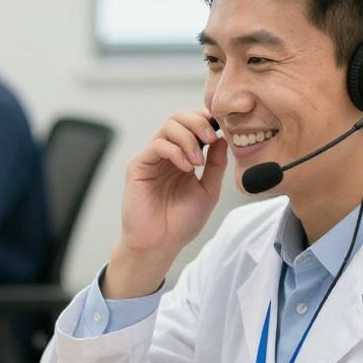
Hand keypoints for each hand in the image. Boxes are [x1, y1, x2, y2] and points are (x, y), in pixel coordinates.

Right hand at [105, 109, 226, 297]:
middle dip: (198, 123)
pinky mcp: (139, 166)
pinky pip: (158, 145)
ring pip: (168, 126)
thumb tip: (223, 138)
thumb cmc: (180, 223)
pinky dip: (175, 151)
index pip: (192, 125)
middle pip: (178, 117)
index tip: (222, 130)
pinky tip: (186, 168)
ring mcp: (152, 158)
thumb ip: (216, 164)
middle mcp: (166, 153)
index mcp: (182, 156)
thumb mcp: (208, 190)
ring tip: (198, 161)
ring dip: (189, 138)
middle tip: (211, 139)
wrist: (159, 244)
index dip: (206, 120)